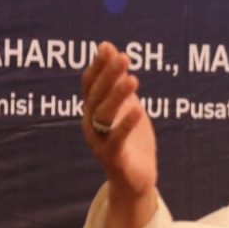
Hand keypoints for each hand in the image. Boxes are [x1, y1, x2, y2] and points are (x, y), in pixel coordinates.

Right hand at [81, 41, 157, 227]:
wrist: (136, 179)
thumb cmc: (131, 139)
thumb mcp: (127, 106)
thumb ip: (119, 81)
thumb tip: (110, 48)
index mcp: (93, 111)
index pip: (90, 85)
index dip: (97, 66)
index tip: (107, 48)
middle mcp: (90, 125)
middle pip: (96, 96)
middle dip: (109, 75)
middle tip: (124, 57)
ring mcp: (99, 141)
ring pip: (104, 116)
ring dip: (118, 96)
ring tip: (133, 79)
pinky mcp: (113, 158)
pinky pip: (116, 139)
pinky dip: (126, 124)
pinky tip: (139, 109)